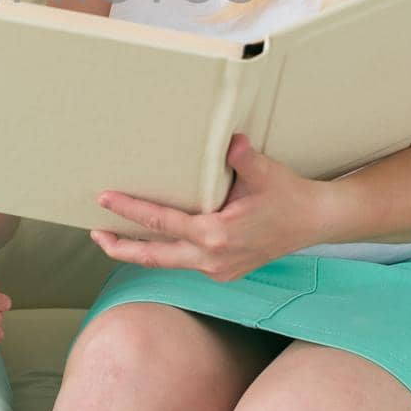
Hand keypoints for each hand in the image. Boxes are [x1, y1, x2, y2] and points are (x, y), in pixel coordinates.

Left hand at [90, 133, 336, 282]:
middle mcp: (212, 258)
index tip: (105, 198)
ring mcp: (218, 269)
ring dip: (140, 251)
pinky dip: (165, 252)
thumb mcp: (266, 173)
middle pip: (153, 256)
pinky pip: (185, 262)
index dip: (129, 210)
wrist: (316, 221)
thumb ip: (243, 158)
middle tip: (94, 233)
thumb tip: (230, 139)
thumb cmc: (289, 195)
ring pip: (168, 262)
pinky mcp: (224, 272)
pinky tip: (152, 240)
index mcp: (216, 235)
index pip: (161, 222)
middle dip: (121, 247)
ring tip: (112, 239)